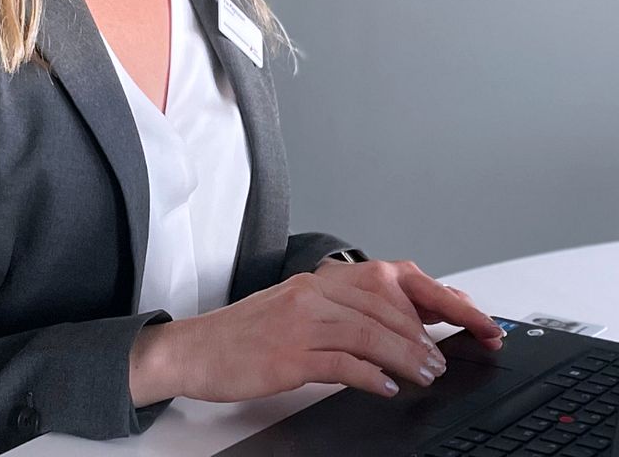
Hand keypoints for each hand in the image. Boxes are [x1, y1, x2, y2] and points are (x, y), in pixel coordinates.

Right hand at [129, 260, 506, 407]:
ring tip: (429, 374)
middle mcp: (311, 293)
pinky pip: (339, 363)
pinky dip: (370, 376)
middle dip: (429, 328)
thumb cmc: (247, 333)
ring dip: (407, 354)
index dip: (436, 294)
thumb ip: (345, 312)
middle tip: (453, 354)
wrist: (195, 349)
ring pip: (369, 331)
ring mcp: (298, 322)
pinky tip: (386, 387)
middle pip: (385, 301)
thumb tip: (404, 328)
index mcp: (317, 280)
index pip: (389, 277)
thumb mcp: (298, 311)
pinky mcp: (287, 355)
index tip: (471, 315)